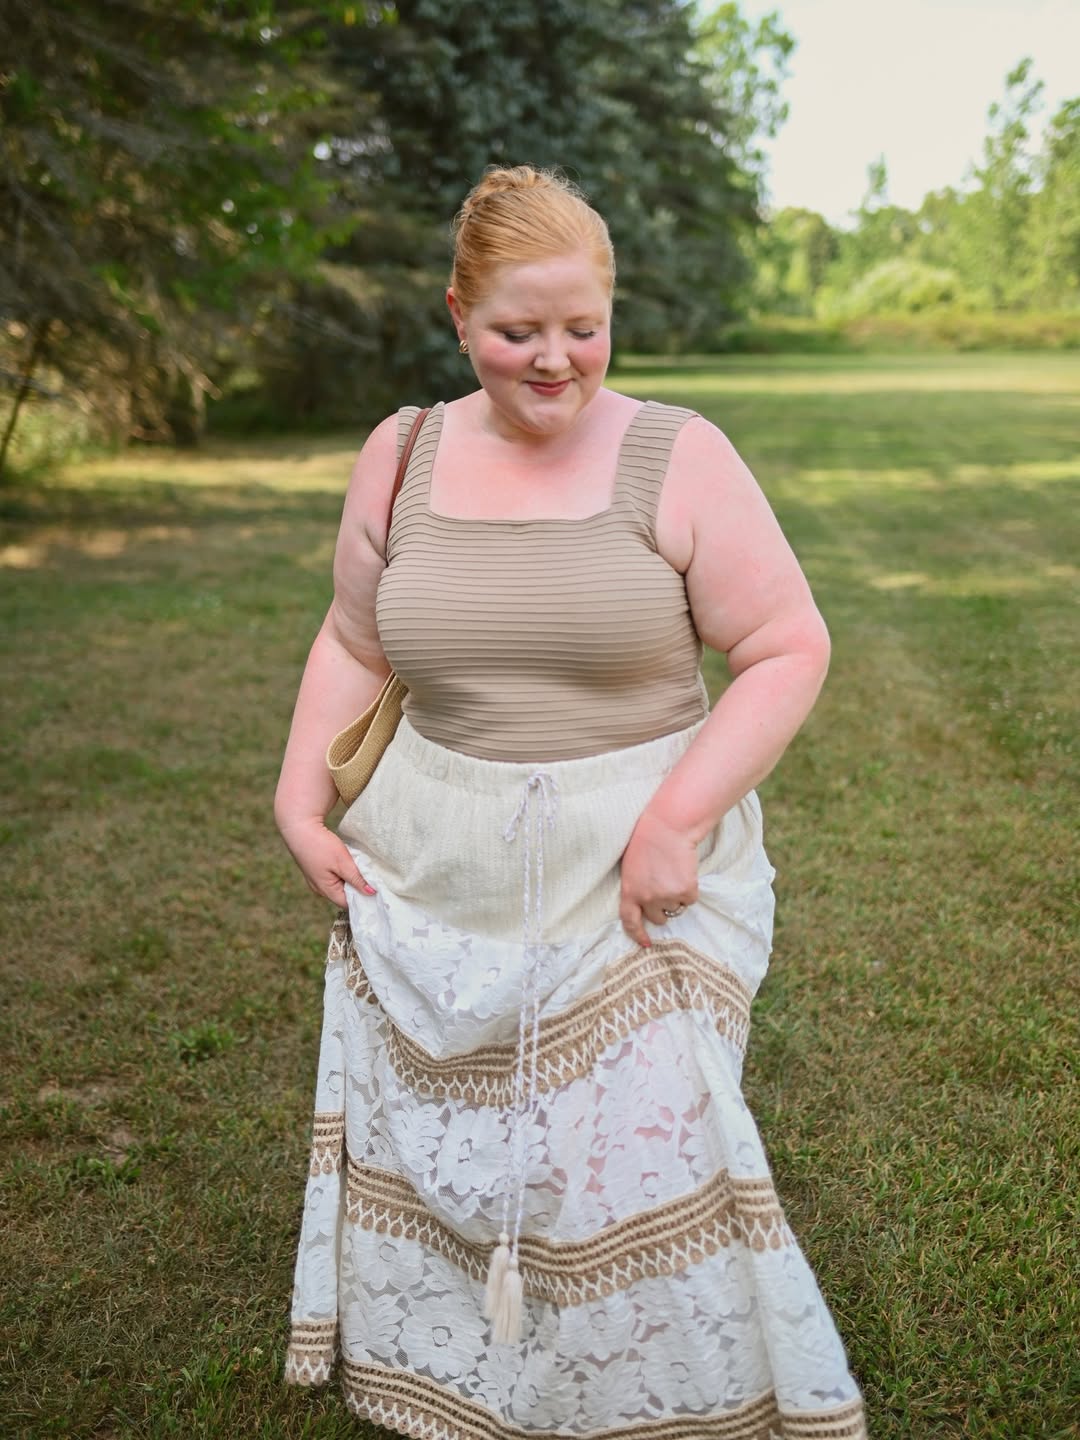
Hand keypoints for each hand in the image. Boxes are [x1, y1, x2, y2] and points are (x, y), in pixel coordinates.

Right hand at [278, 816, 374, 907]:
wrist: (299, 827)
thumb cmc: (320, 846)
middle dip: (359, 888)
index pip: (348, 903)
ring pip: (340, 884)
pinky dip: (344, 871)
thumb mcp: (343, 863)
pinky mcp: (317, 868)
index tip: (379, 892)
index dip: (363, 899)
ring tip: (364, 871)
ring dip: (352, 878)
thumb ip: (357, 879)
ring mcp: (317, 878)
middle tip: (375, 880)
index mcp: (325, 890)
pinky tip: (351, 863)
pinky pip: (334, 875)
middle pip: (344, 894)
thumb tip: (372, 893)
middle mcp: (319, 888)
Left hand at [619, 808, 699, 948]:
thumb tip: (646, 907)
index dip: (638, 934)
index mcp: (629, 892)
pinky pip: (691, 899)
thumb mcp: (631, 868)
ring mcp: (667, 897)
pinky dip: (690, 889)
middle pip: (659, 918)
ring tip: (673, 872)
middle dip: (663, 908)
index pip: (630, 921)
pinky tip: (684, 871)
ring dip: (677, 895)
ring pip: (676, 907)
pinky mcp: (686, 891)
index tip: (646, 944)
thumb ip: (636, 888)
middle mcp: (647, 899)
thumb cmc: (647, 842)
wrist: (668, 828)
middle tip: (665, 886)